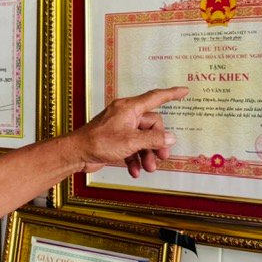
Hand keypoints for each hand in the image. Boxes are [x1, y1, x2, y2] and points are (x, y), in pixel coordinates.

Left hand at [67, 86, 187, 176]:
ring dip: (147, 155)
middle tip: (161, 157)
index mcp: (129, 108)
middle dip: (157, 143)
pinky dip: (135, 159)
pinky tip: (134, 170)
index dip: (171, 94)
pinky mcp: (116, 140)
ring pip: (142, 139)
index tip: (184, 91)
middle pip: (152, 125)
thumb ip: (153, 139)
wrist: (77, 154)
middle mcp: (126, 115)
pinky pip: (132, 147)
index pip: (155, 97)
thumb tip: (170, 138)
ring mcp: (120, 127)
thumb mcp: (130, 141)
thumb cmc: (98, 142)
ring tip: (148, 168)